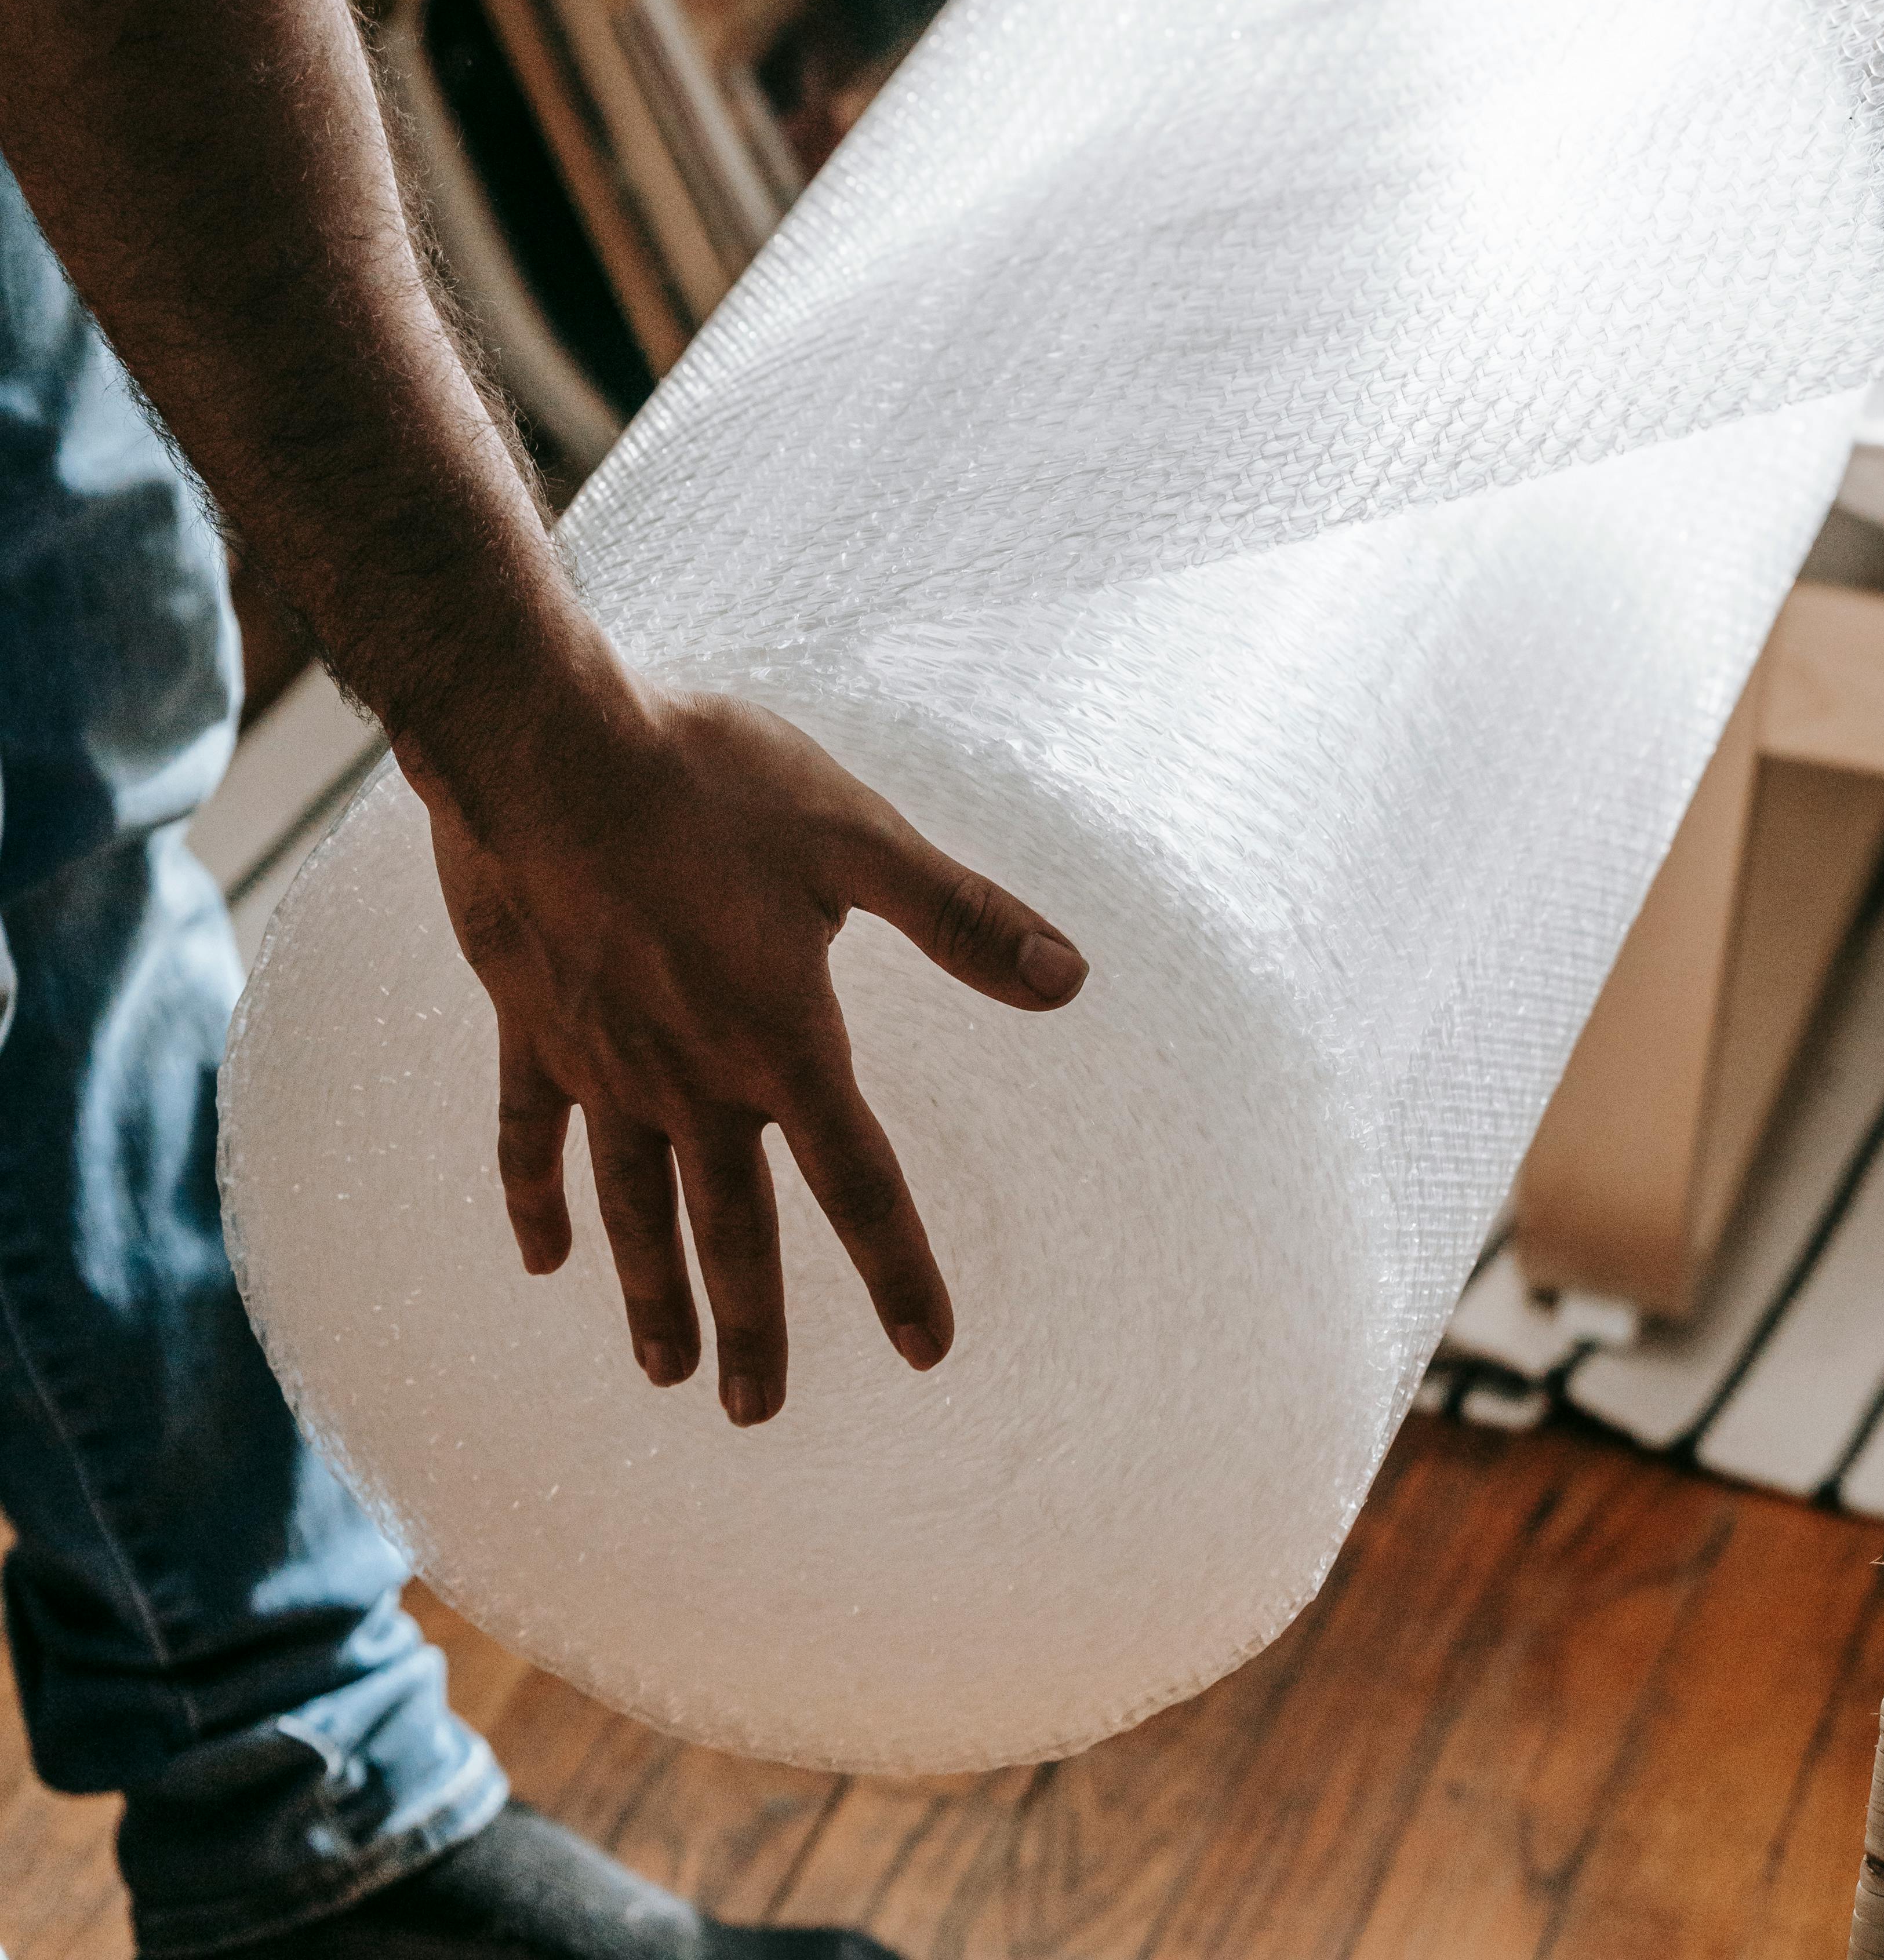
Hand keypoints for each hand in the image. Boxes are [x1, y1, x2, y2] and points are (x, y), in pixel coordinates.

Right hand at [408, 669, 1087, 1424]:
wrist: (548, 748)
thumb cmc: (713, 780)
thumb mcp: (857, 838)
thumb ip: (960, 918)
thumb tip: (1073, 980)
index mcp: (781, 1038)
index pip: (859, 1181)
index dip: (899, 1270)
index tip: (929, 1351)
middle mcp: (692, 1076)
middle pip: (732, 1228)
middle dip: (754, 1325)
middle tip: (758, 1413)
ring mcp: (603, 1062)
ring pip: (633, 1207)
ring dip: (651, 1293)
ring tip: (667, 1373)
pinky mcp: (534, 1027)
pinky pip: (532, 1138)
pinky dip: (538, 1202)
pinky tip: (544, 1258)